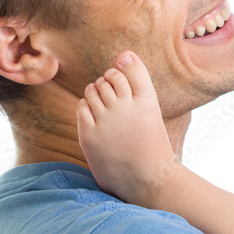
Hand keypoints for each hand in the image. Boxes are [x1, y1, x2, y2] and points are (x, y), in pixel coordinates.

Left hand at [76, 51, 180, 206]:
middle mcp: (126, 107)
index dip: (123, 67)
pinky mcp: (90, 134)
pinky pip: (82, 106)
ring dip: (97, 92)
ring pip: (94, 89)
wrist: (147, 178)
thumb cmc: (150, 142)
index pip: (129, 65)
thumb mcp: (152, 109)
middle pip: (110, 76)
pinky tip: (95, 116)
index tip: (124, 78)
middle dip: (109, 82)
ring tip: (105, 106)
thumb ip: (137, 81)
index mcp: (147, 99)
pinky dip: (87, 106)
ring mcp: (106, 120)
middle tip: (115, 99)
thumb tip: (123, 55)